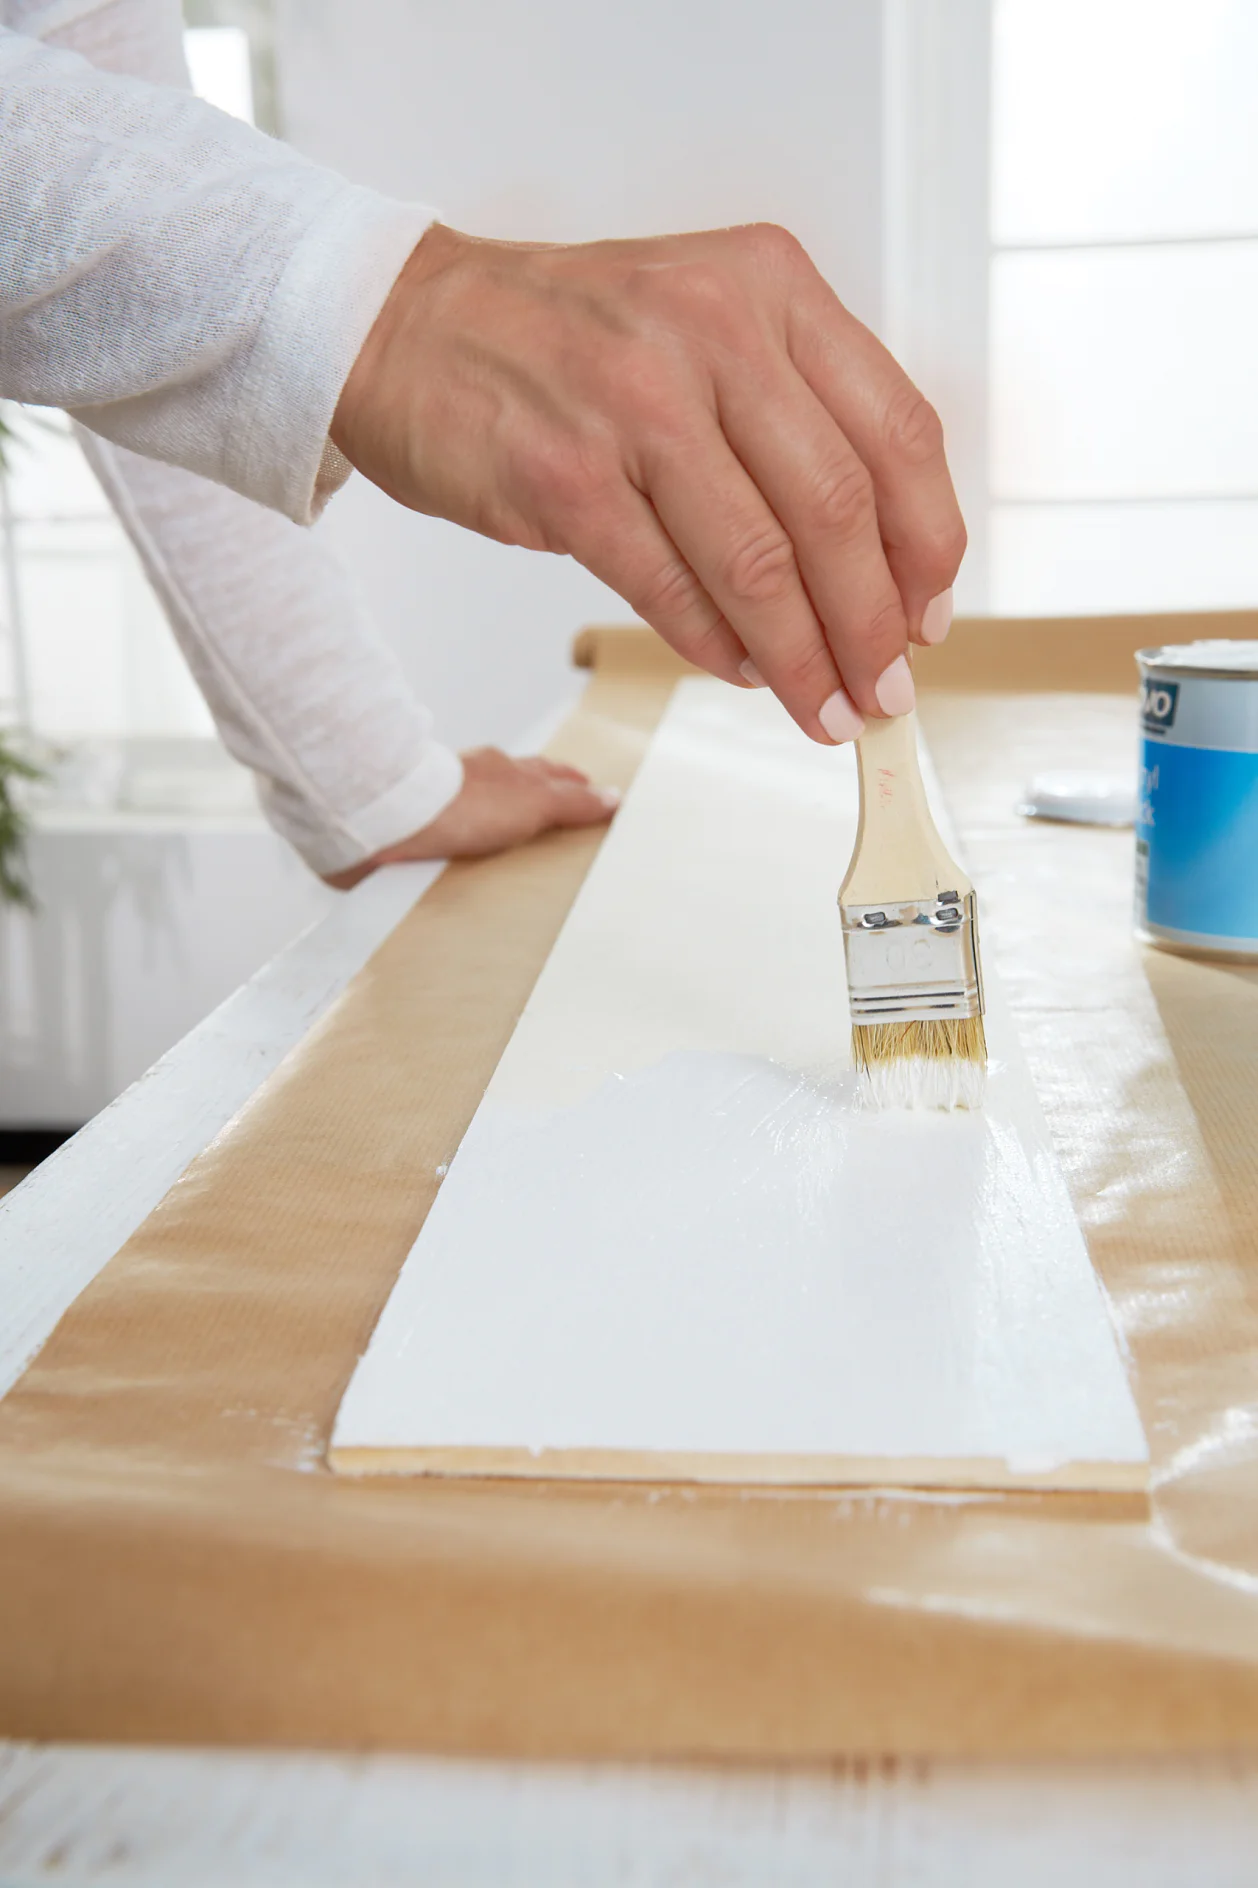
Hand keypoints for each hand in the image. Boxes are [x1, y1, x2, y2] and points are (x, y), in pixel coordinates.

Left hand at [323, 748, 618, 887]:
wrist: (390, 820)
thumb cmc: (461, 805)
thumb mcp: (532, 802)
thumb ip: (571, 802)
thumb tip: (613, 797)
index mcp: (503, 772)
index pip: (548, 775)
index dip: (572, 786)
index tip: (591, 796)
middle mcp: (472, 785)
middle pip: (513, 794)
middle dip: (536, 809)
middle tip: (560, 830)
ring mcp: (442, 810)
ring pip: (480, 819)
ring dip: (497, 835)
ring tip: (518, 860)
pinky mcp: (416, 837)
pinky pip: (449, 845)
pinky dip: (465, 854)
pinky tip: (468, 872)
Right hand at [333, 222, 964, 743]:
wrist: (404, 325)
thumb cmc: (568, 343)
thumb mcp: (705, 323)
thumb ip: (792, 414)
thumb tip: (877, 568)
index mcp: (770, 284)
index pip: (898, 430)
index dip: (928, 544)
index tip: (930, 614)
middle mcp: (712, 327)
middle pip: (839, 508)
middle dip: (873, 624)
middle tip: (884, 687)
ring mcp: (634, 401)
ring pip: (760, 562)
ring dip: (803, 659)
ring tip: (824, 708)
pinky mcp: (565, 476)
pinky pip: (669, 588)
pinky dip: (717, 647)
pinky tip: (741, 671)